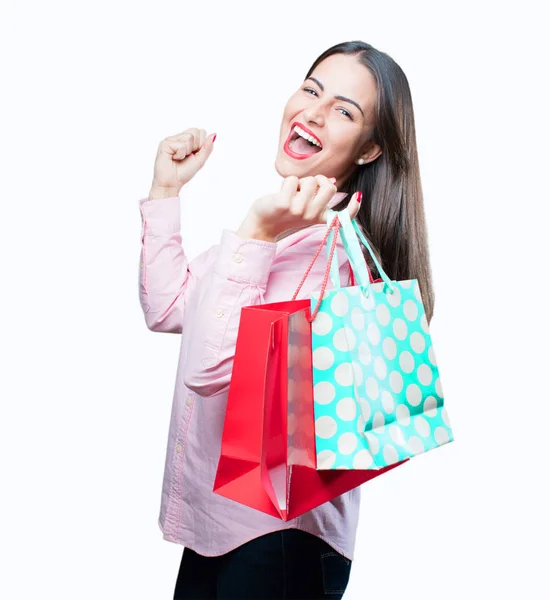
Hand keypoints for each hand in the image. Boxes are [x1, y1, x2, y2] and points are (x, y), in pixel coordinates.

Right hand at [149, 128, 215, 196]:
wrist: (171, 183)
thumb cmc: (184, 173)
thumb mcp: (200, 160)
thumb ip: (207, 147)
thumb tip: (214, 134)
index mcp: (187, 140)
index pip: (201, 132)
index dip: (201, 145)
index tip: (193, 155)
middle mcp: (179, 137)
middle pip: (196, 131)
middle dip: (195, 147)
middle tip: (186, 157)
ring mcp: (171, 139)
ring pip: (189, 137)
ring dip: (187, 152)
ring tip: (179, 158)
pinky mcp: (165, 143)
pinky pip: (181, 145)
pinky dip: (180, 155)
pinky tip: (173, 158)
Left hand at [237, 175, 361, 241]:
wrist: (263, 223)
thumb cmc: (285, 212)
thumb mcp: (305, 207)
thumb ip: (318, 195)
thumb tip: (330, 180)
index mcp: (320, 218)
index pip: (343, 216)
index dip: (354, 207)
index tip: (357, 196)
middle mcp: (312, 216)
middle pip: (328, 187)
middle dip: (317, 180)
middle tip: (306, 187)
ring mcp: (298, 210)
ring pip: (310, 180)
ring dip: (300, 182)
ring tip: (291, 193)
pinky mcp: (284, 204)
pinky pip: (293, 180)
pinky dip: (287, 182)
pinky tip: (281, 194)